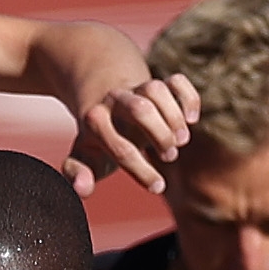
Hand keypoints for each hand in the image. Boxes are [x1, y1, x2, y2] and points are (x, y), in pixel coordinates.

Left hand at [71, 68, 195, 193]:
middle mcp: (114, 100)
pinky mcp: (159, 81)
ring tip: (181, 141)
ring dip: (174, 118)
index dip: (142, 171)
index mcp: (94, 121)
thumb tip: (81, 189)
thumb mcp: (83, 156)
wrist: (102, 98)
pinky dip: (188, 98)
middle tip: (169, 156)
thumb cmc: (96, 139)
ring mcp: (137, 88)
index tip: (158, 187)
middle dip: (160, 136)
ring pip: (157, 90)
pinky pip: (177, 81)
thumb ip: (77, 173)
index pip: (120, 148)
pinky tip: (191, 119)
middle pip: (141, 109)